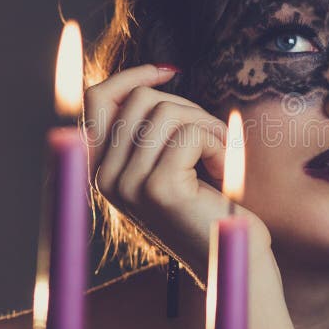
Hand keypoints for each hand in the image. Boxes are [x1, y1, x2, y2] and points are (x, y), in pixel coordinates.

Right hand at [83, 63, 270, 285]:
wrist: (231, 257)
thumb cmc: (206, 203)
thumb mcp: (167, 159)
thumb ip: (147, 128)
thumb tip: (151, 75)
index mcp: (101, 168)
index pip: (97, 99)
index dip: (132, 76)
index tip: (170, 72)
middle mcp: (104, 177)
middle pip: (140, 100)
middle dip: (188, 108)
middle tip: (213, 139)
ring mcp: (128, 184)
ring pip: (167, 112)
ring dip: (207, 126)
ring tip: (219, 156)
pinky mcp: (158, 189)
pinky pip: (191, 134)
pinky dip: (218, 143)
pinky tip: (223, 170)